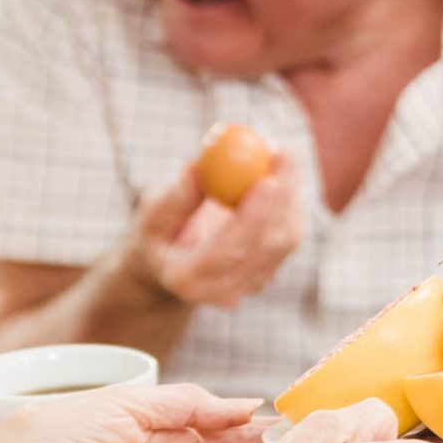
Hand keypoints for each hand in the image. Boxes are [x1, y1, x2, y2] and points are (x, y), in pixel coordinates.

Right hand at [124, 147, 306, 308]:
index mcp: (189, 279)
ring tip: (280, 153)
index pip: (229, 250)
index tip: (267, 179)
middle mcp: (225, 291)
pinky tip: (280, 172)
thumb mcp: (151, 216)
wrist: (173, 266)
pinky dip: (291, 199)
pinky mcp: (270, 271)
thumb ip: (172, 199)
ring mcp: (251, 285)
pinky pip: (291, 234)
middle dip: (283, 197)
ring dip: (291, 191)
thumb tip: (194, 168)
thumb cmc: (158, 235)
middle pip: (267, 246)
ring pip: (286, 239)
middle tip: (284, 151)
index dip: (253, 216)